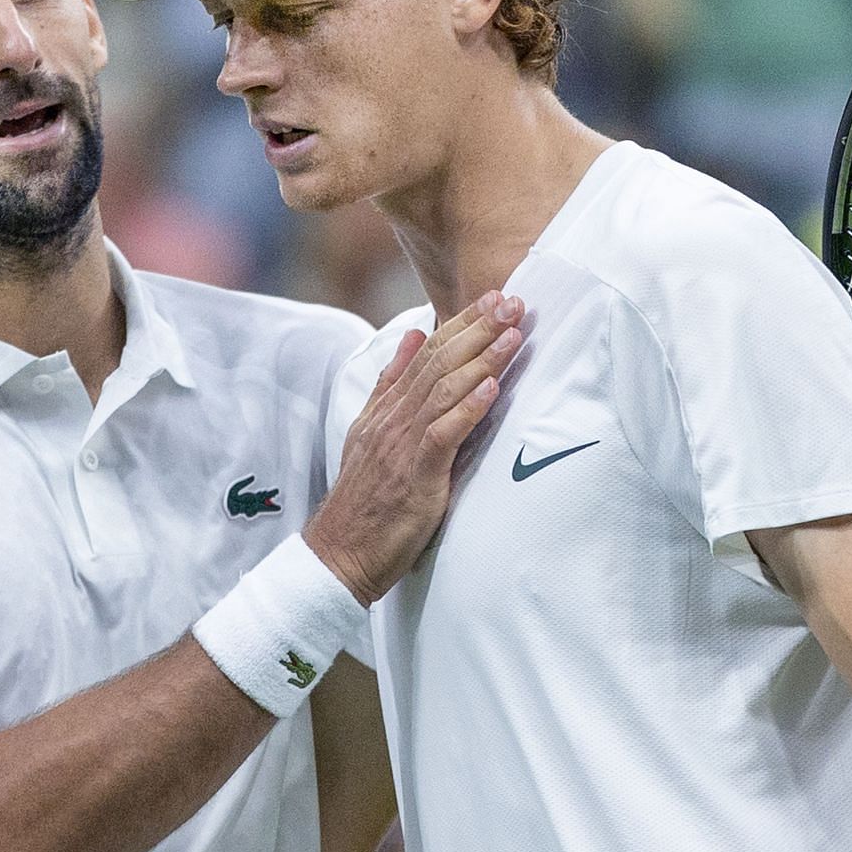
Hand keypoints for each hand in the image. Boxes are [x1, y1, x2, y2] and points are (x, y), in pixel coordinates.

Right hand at [306, 291, 524, 604]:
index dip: (460, 323)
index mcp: (385, 409)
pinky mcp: (414, 475)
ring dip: (481, 359)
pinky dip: (468, 408)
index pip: (426, 353)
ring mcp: (401, 445)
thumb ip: (391, 384)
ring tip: (511, 334)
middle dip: (477, 328)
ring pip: (443, 390)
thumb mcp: (371, 432)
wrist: (339, 553)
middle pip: (438, 362)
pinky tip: (491, 388)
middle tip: (510, 300)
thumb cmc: (365, 501)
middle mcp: (392, 420)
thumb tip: (413, 336)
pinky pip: (442, 433)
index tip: (492, 298)